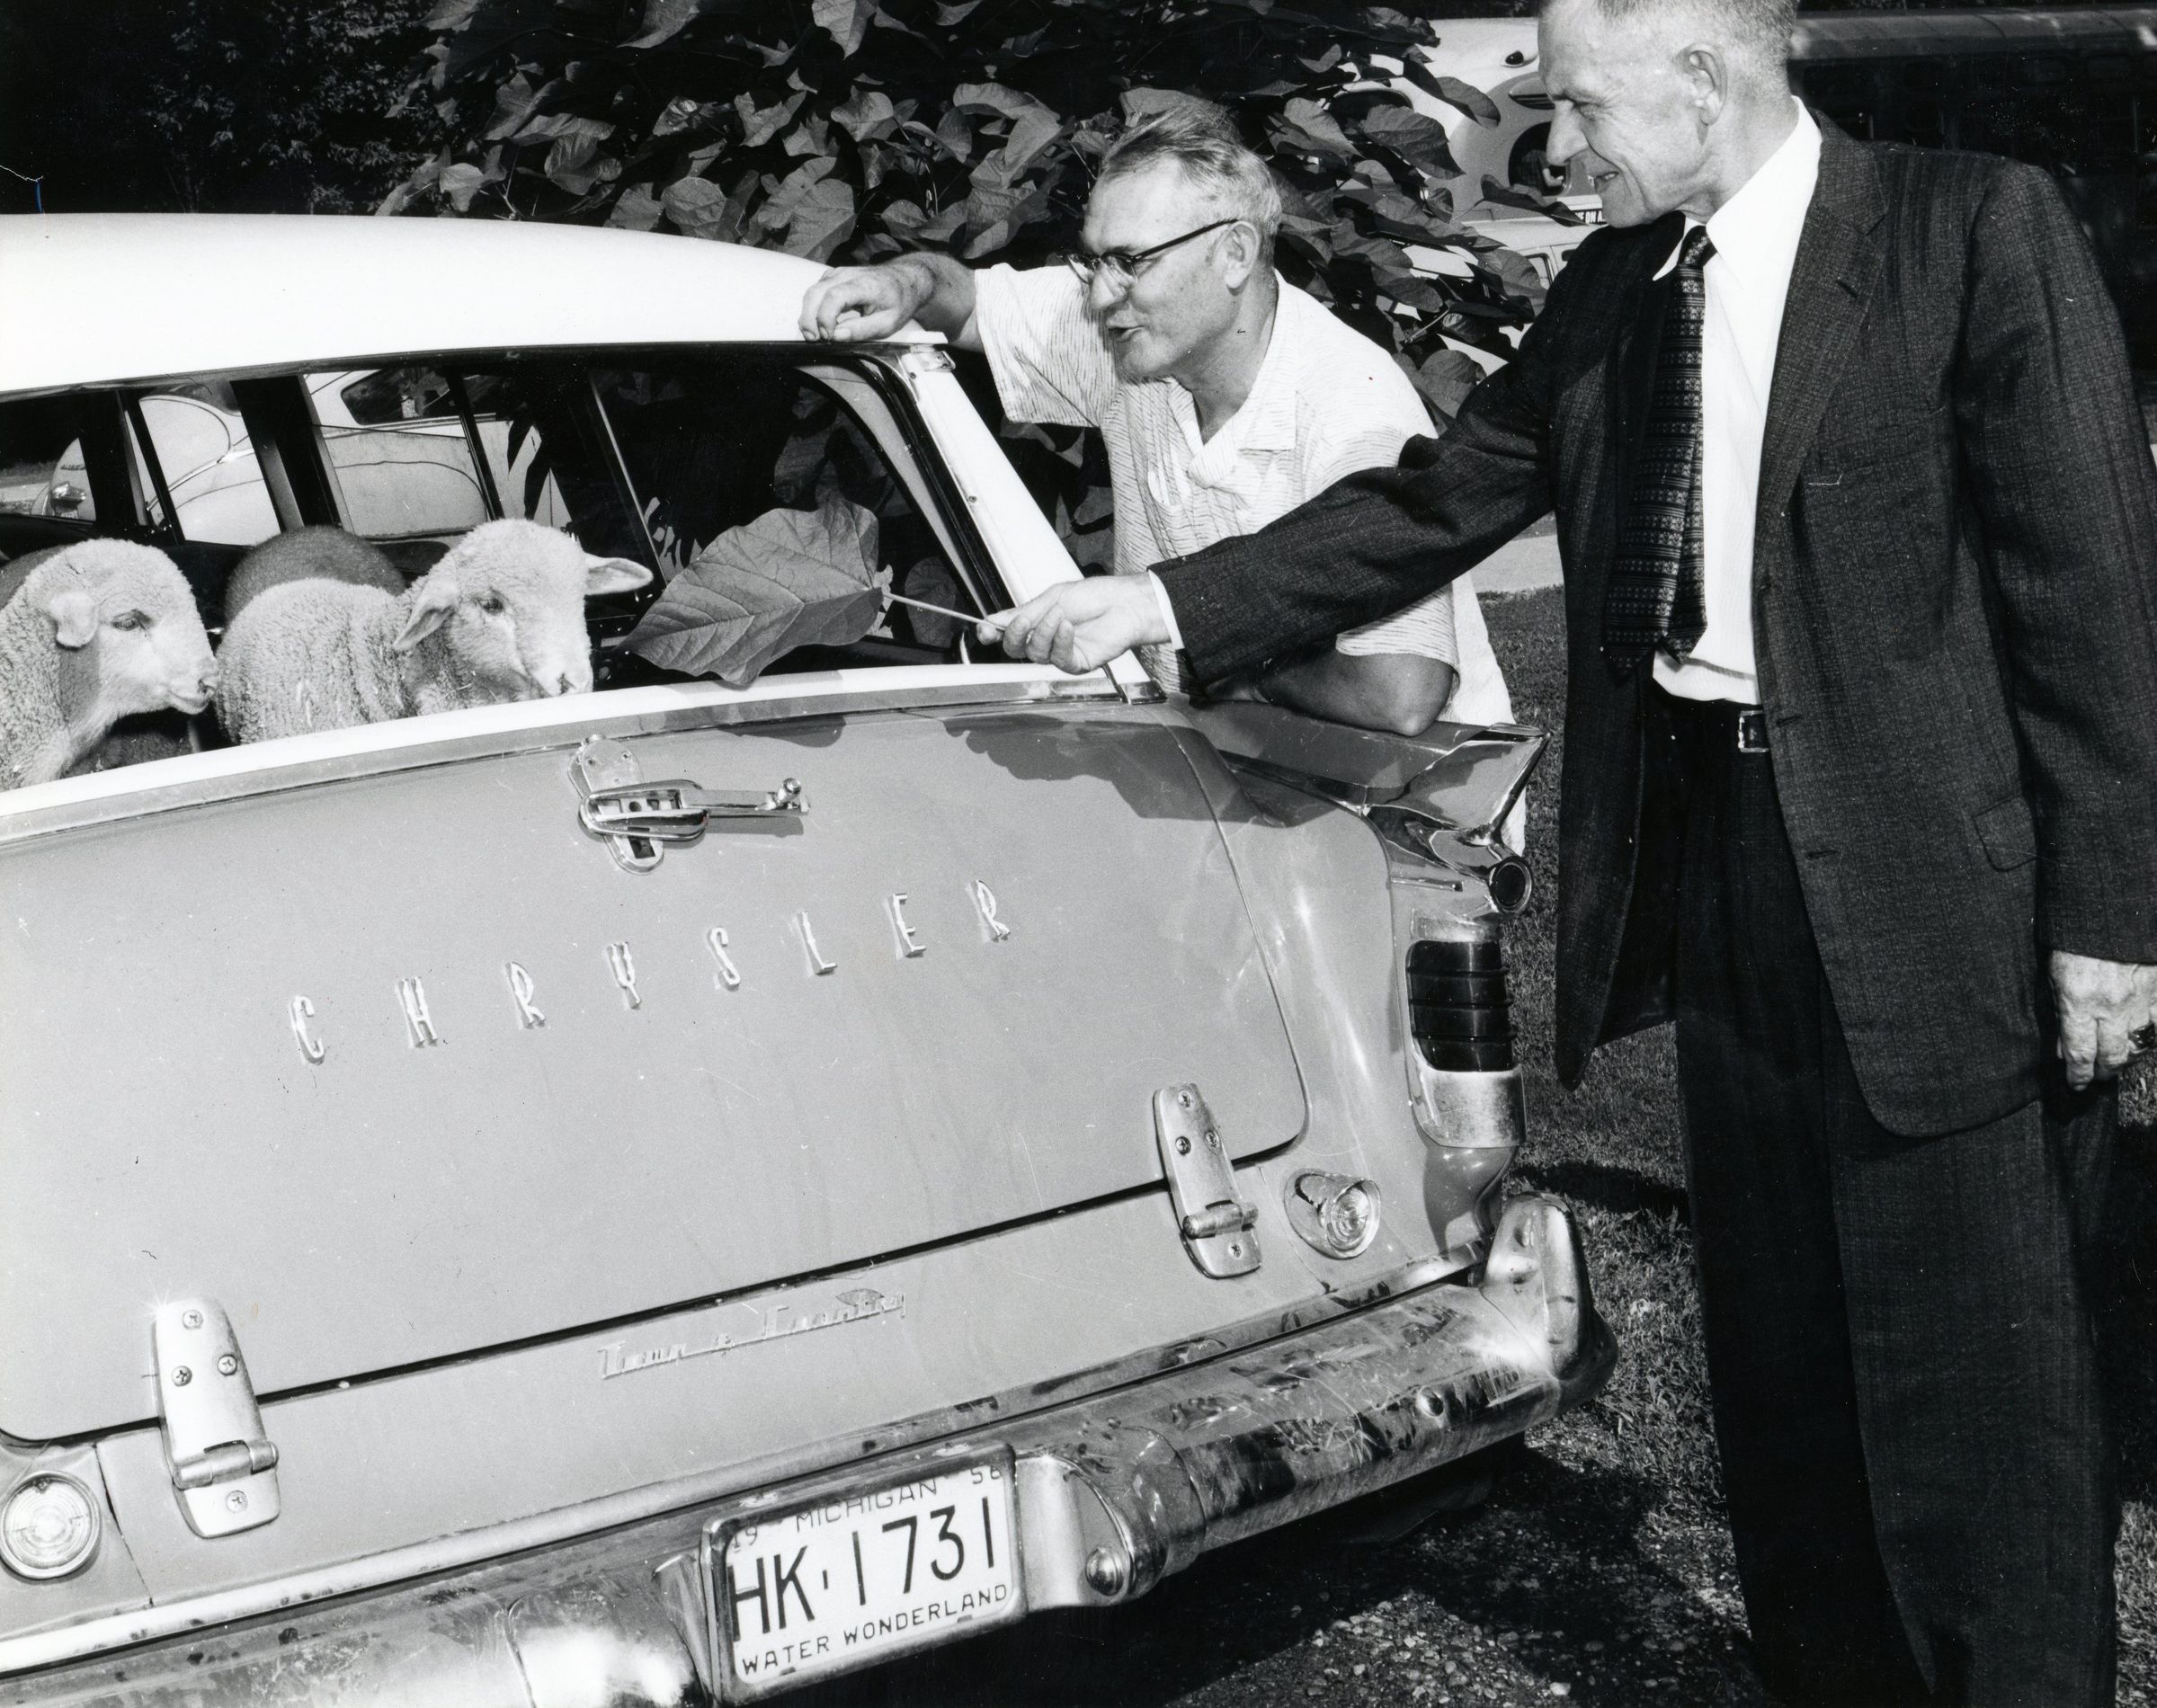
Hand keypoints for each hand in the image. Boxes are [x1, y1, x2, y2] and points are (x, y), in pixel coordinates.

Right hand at [798, 261, 927, 342]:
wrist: (904, 281)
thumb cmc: (898, 301)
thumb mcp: (887, 323)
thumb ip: (862, 330)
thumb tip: (837, 337)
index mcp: (864, 284)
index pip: (835, 296)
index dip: (825, 317)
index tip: (827, 336)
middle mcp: (848, 274)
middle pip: (817, 293)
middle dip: (809, 318)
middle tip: (813, 339)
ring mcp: (839, 273)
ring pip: (813, 291)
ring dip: (808, 314)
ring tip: (814, 334)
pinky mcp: (834, 276)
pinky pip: (816, 291)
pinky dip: (813, 307)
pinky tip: (819, 322)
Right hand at [978, 577, 1169, 672]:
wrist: (1125, 603)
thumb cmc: (1094, 597)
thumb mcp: (1052, 598)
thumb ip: (1023, 611)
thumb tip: (993, 620)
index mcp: (1036, 623)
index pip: (1006, 634)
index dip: (992, 633)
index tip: (984, 629)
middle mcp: (1045, 641)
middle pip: (1015, 649)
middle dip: (1015, 634)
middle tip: (1024, 619)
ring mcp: (1060, 654)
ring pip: (1035, 654)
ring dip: (1044, 632)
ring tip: (1059, 614)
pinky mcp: (1077, 664)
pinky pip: (1059, 658)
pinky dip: (1060, 641)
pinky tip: (1068, 627)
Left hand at [2048, 949, 2156, 1088]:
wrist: (2112, 910)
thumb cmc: (2076, 941)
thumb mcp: (2055, 975)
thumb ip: (2059, 1012)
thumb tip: (2063, 1047)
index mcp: (2079, 1002)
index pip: (2079, 1053)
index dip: (2078, 1075)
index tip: (2075, 1084)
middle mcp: (2112, 1007)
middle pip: (2112, 1057)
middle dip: (2102, 1072)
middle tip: (2096, 1076)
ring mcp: (2141, 1000)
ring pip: (2140, 1047)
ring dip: (2128, 1059)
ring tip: (2118, 1062)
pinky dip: (2152, 1038)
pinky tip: (2142, 1041)